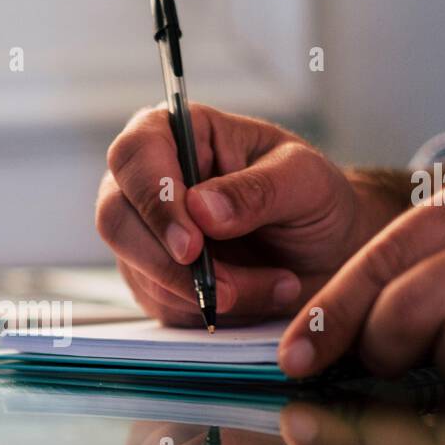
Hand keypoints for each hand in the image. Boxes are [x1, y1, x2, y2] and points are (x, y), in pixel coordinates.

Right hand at [96, 106, 391, 326]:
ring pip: (139, 269)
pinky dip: (208, 310)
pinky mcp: (154, 279)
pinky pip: (161, 304)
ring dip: (204, 292)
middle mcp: (149, 182)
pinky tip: (254, 297)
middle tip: (224, 289)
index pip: (135, 155)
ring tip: (276, 285)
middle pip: (116, 218)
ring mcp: (146, 234)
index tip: (191, 244)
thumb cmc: (314, 200)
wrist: (329, 252)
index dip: (154, 199)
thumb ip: (257, 189)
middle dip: (168, 262)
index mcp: (178, 134)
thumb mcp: (305, 181)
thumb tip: (201, 209)